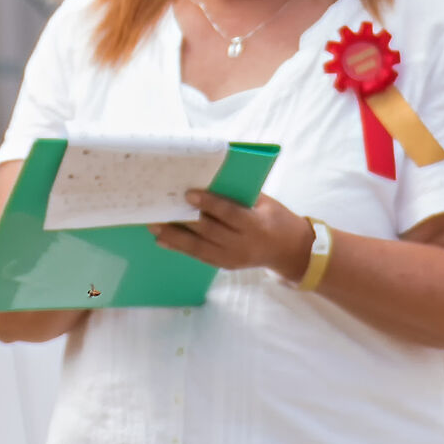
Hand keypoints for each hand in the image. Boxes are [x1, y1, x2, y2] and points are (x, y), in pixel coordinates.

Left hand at [151, 191, 315, 281]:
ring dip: (174, 236)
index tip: (188, 193)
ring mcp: (234, 258)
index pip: (229, 214)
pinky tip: (163, 240)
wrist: (289, 250)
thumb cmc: (276, 217)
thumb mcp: (264, 202)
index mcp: (257, 225)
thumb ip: (239, 194)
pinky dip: (180, 247)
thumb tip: (208, 178)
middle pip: (209, 232)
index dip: (209, 204)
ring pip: (200, 247)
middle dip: (183, 220)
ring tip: (154, 225)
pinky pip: (200, 256)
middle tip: (161, 207)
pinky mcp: (226, 265)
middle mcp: (243, 245)